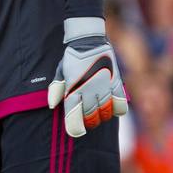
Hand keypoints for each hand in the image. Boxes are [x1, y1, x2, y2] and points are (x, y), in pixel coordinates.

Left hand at [48, 17, 127, 137]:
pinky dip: (118, 110)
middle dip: (87, 123)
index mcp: (74, 88)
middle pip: (90, 116)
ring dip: (101, 117)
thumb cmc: (72, 58)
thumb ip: (56, 89)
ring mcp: (104, 87)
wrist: (89, 40)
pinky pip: (121, 104)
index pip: (74, 115)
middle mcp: (90, 90)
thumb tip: (52, 106)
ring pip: (105, 113)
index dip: (75, 128)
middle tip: (85, 121)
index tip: (75, 132)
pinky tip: (113, 110)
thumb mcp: (60, 72)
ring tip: (97, 114)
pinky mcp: (116, 83)